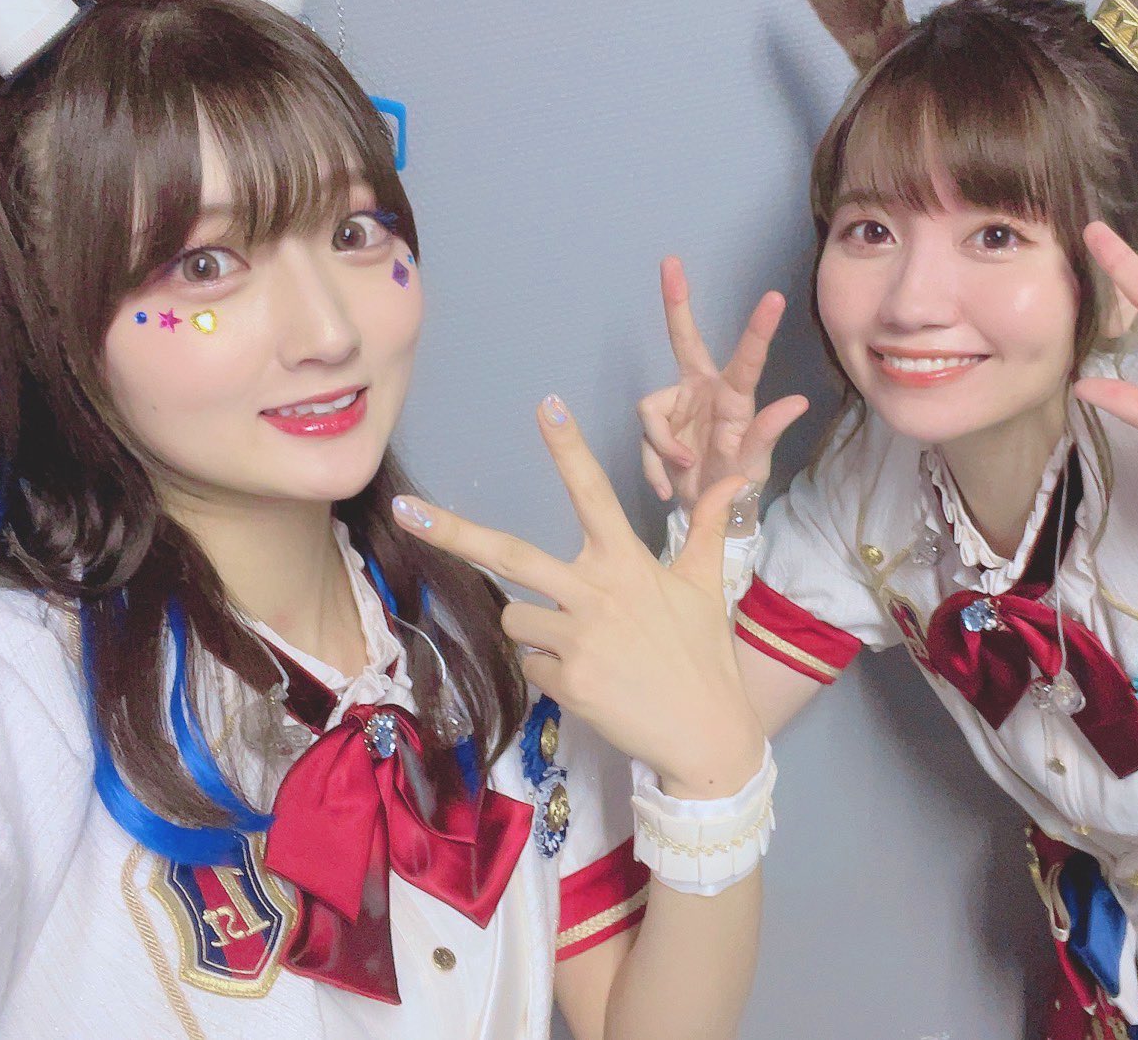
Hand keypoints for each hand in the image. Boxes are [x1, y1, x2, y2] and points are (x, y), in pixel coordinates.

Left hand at [393, 395, 764, 797]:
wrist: (706, 732)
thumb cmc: (704, 655)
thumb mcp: (707, 585)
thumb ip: (707, 528)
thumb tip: (733, 482)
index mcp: (627, 561)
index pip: (593, 492)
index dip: (569, 448)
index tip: (547, 406)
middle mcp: (597, 592)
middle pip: (510, 553)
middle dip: (452, 531)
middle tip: (404, 510)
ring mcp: (578, 639)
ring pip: (513, 618)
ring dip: (533, 629)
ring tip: (582, 647)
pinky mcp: (567, 682)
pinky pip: (529, 665)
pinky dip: (549, 672)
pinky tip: (589, 681)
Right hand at [637, 256, 807, 511]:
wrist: (707, 510)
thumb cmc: (737, 480)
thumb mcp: (755, 463)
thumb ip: (769, 431)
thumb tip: (798, 402)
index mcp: (733, 396)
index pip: (747, 358)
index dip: (759, 329)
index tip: (774, 297)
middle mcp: (702, 390)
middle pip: (684, 340)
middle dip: (677, 302)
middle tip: (670, 263)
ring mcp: (676, 406)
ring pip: (651, 411)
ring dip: (662, 448)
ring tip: (683, 471)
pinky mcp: (655, 426)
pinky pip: (644, 440)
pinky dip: (654, 467)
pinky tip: (670, 486)